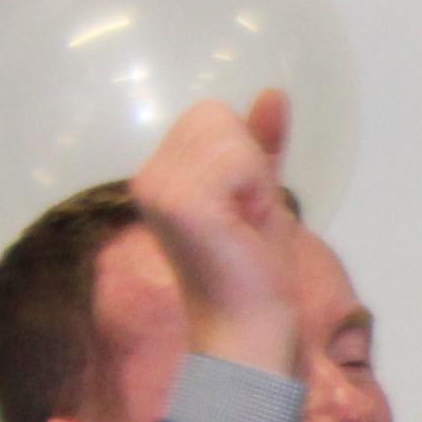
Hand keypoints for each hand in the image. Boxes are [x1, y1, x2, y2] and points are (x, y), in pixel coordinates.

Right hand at [127, 92, 307, 373]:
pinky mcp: (181, 203)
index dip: (244, 155)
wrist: (250, 330)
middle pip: (216, 115)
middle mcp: (148, 178)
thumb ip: (261, 144)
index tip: (245, 205)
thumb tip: (274, 92)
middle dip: (249, 161)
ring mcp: (158, 189)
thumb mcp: (262, 194)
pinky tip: (244, 225)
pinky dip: (256, 188)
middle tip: (245, 216)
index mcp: (159, 175)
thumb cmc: (256, 271)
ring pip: (228, 132)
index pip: (211, 114)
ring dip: (254, 177)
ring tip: (243, 223)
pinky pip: (238, 158)